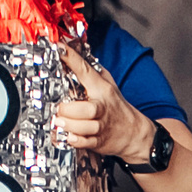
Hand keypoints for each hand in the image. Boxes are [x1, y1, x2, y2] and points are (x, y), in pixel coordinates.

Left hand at [53, 45, 154, 161]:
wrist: (134, 133)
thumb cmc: (116, 106)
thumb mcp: (108, 85)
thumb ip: (92, 73)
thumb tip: (73, 57)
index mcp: (102, 89)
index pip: (86, 70)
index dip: (71, 59)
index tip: (59, 49)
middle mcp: (102, 107)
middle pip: (87, 109)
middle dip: (68, 109)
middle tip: (57, 108)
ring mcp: (101, 125)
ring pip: (85, 127)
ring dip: (69, 125)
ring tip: (58, 121)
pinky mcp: (99, 141)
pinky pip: (86, 142)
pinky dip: (75, 141)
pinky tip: (68, 136)